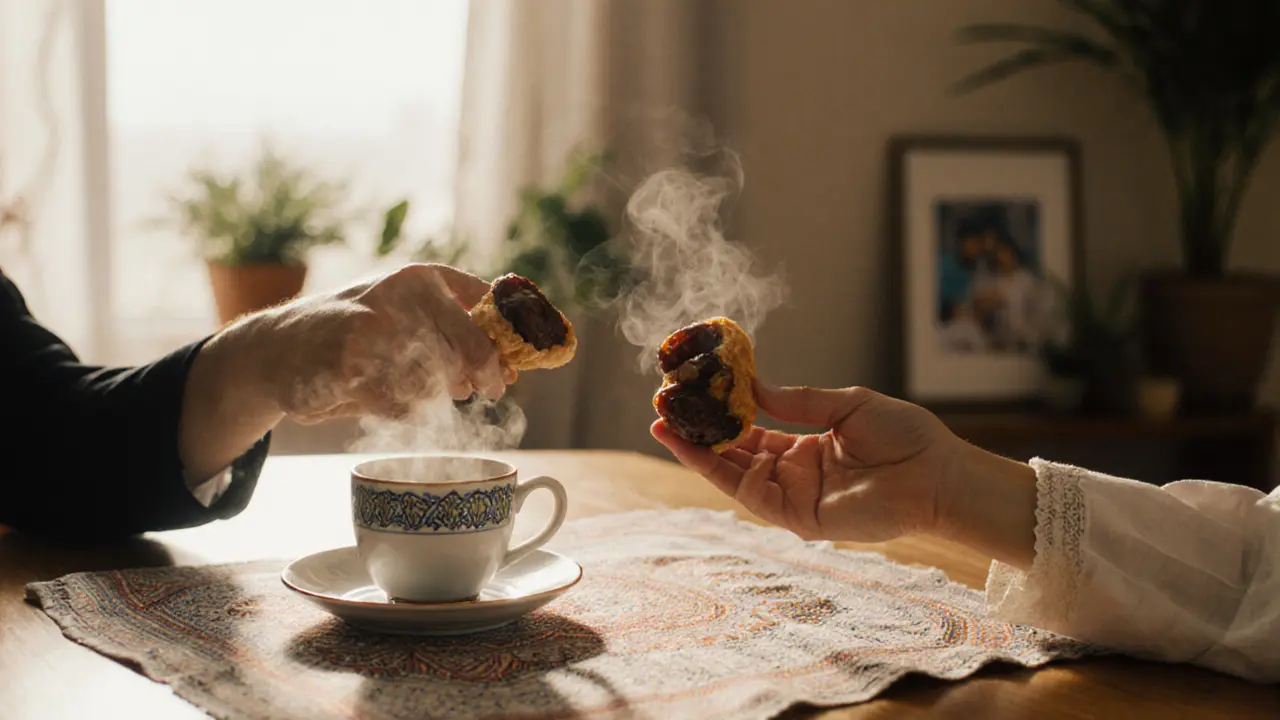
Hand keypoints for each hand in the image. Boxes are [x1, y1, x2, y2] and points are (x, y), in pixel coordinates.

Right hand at [255, 263, 512, 421]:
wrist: (277, 348)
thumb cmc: (355, 333)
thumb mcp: (407, 316)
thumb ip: (455, 336)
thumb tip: (508, 369)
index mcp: (424, 278)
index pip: (489, 306)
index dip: (510, 340)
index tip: (516, 368)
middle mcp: (403, 294)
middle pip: (473, 346)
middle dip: (487, 375)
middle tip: (492, 390)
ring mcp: (376, 326)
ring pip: (439, 380)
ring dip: (433, 395)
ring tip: (406, 385)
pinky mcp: (351, 364)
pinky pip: (402, 404)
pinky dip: (399, 410)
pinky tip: (376, 396)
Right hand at [651, 384, 958, 542]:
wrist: (938, 475)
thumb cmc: (906, 438)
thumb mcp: (847, 404)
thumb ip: (799, 401)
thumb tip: (753, 387)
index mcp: (807, 447)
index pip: (752, 432)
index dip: (721, 415)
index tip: (693, 394)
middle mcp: (794, 473)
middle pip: (733, 454)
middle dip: (696, 434)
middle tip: (662, 410)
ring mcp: (793, 496)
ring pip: (732, 476)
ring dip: (696, 453)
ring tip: (664, 426)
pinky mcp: (798, 517)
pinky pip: (751, 495)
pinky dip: (722, 473)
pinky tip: (700, 448)